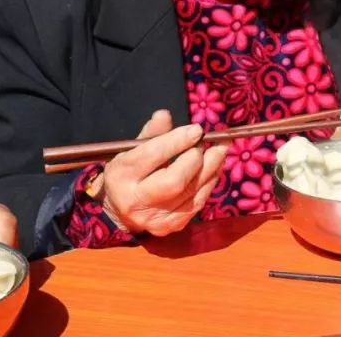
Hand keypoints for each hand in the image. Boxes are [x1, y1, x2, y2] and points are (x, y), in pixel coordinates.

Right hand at [94, 110, 226, 236]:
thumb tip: (164, 115)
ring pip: (192, 191)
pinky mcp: (172, 225)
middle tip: (207, 142)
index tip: (197, 129)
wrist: (120, 211)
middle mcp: (136, 200)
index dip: (178, 140)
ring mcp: (155, 217)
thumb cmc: (130, 173)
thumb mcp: (132, 150)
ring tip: (219, 149)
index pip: (153, 155)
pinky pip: (199, 201)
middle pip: (174, 180)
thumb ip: (151, 133)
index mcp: (121, 175)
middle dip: (196, 158)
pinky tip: (214, 167)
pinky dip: (210, 181)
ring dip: (211, 167)